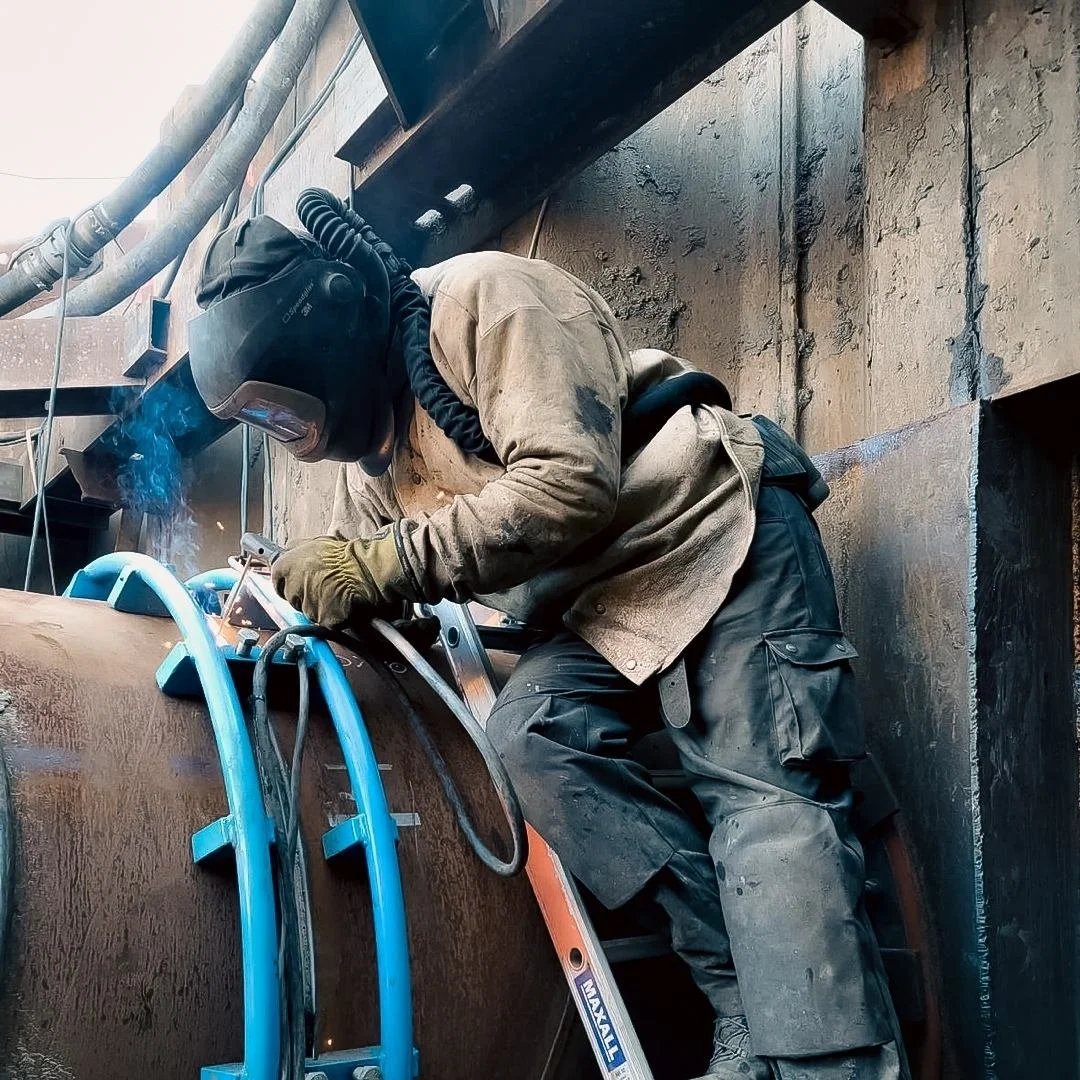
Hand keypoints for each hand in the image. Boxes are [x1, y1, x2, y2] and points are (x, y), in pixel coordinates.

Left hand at [271, 531, 416, 626]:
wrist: (366, 569)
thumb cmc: (344, 556)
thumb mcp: (314, 543)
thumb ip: (295, 551)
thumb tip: (287, 553)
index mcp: (285, 567)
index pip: (277, 582)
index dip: (289, 583)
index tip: (298, 583)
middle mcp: (292, 588)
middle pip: (292, 599)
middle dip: (303, 595)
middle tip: (322, 586)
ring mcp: (307, 606)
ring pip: (308, 612)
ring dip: (319, 606)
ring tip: (335, 593)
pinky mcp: (323, 619)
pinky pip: (325, 620)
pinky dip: (333, 615)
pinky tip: (341, 603)